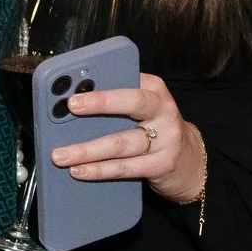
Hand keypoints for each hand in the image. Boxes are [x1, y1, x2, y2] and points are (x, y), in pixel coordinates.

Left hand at [52, 72, 206, 205]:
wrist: (189, 160)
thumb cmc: (154, 127)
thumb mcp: (141, 107)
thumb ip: (116, 100)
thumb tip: (72, 103)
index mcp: (154, 88)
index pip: (128, 80)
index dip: (101, 84)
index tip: (76, 89)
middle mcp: (163, 110)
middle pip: (132, 104)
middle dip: (99, 104)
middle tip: (70, 108)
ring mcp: (166, 139)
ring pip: (122, 143)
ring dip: (88, 150)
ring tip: (61, 155)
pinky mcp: (162, 164)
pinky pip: (126, 168)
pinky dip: (99, 170)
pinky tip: (80, 171)